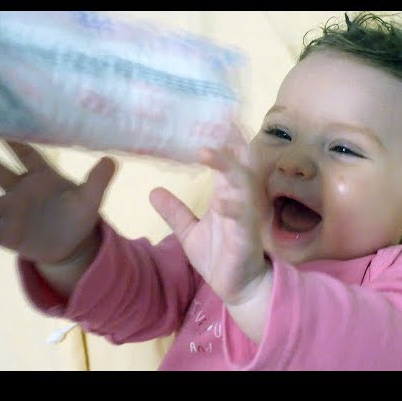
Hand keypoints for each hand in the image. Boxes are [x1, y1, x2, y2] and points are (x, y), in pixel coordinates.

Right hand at [0, 138, 115, 264]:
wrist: (72, 245)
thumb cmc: (78, 214)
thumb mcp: (91, 198)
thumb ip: (98, 180)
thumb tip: (112, 160)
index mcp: (41, 175)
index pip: (25, 153)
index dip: (13, 140)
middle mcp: (19, 189)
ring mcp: (9, 211)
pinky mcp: (5, 234)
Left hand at [149, 126, 267, 306]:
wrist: (237, 287)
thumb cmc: (219, 256)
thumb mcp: (189, 231)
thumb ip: (175, 211)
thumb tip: (153, 191)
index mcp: (227, 193)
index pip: (227, 157)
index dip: (220, 136)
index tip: (204, 113)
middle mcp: (240, 197)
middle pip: (239, 160)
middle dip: (228, 139)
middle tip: (212, 114)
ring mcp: (246, 214)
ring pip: (243, 182)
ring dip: (227, 166)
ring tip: (205, 151)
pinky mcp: (248, 236)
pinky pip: (243, 218)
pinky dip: (233, 208)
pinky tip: (220, 201)